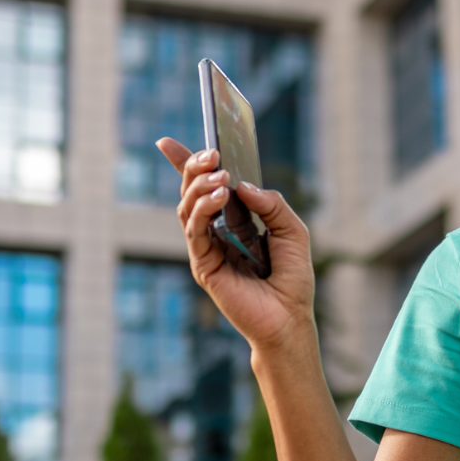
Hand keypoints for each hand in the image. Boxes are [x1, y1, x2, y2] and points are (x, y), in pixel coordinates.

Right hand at [156, 137, 318, 353]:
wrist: (289, 319)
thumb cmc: (291, 278)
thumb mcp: (293, 230)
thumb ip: (271, 204)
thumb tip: (243, 186)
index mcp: (234, 220)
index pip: (205, 187)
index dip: (186, 163)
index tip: (166, 142)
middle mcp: (216, 231)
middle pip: (192, 192)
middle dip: (194, 167)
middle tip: (211, 154)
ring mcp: (206, 248)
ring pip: (187, 207)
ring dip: (201, 186)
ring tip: (221, 175)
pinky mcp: (203, 264)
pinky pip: (194, 230)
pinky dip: (203, 208)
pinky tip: (220, 197)